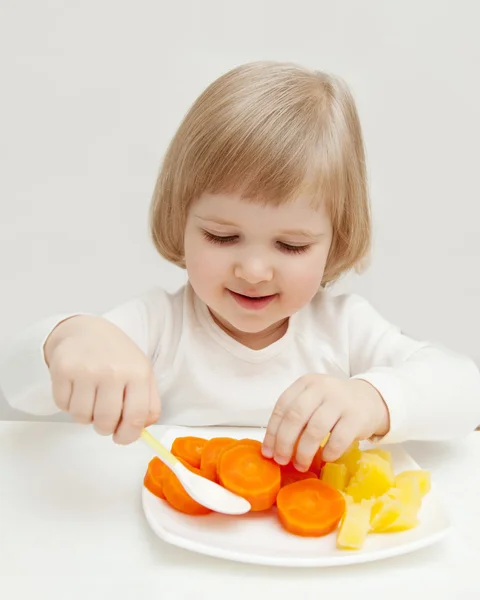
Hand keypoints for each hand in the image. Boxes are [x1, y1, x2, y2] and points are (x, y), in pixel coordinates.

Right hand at [44, 315, 160, 443]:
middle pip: (106, 422)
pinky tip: (76, 388)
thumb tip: (143, 430)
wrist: (86, 330)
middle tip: (104, 417)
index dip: (128, 436)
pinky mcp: (63, 369)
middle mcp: (113, 371)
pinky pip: (62, 406)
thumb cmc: (117, 356)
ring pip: (82, 418)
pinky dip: (68, 404)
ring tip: (90, 399)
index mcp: (138, 373)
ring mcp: (87, 370)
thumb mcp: (142, 372)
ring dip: (85, 416)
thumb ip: (148, 403)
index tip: (121, 438)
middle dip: (104, 427)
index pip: (136, 417)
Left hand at [261, 374, 388, 469]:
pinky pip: (338, 439)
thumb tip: (274, 447)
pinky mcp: (356, 417)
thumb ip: (295, 415)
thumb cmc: (333, 404)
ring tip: (300, 465)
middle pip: (295, 417)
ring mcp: (340, 401)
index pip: (282, 406)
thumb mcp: (313, 399)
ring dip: (304, 452)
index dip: (272, 431)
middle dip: (284, 442)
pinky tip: (325, 459)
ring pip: (315, 430)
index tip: (268, 452)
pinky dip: (328, 453)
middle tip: (281, 460)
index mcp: (306, 383)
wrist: (370, 399)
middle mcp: (321, 388)